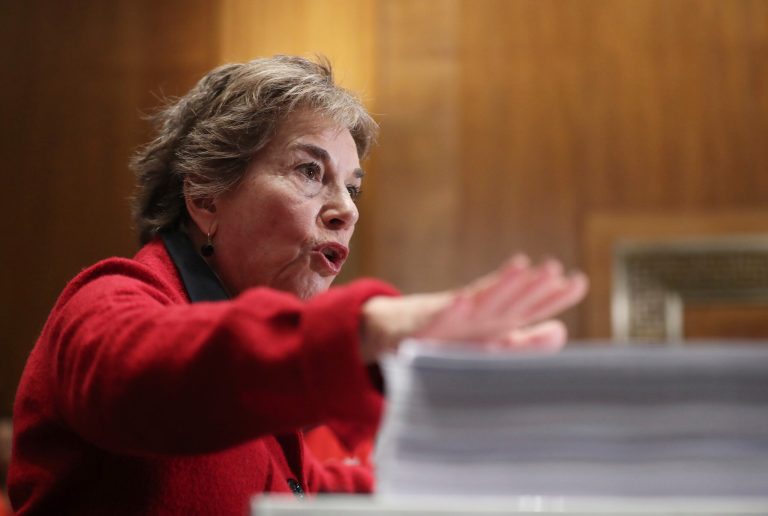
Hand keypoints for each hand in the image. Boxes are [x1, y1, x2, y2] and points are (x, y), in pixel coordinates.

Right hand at [360, 255, 587, 361]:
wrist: (402, 333)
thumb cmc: (453, 338)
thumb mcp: (493, 344)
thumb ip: (526, 343)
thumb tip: (560, 331)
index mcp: (499, 320)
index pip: (532, 307)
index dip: (554, 296)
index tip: (579, 282)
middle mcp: (480, 314)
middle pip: (510, 298)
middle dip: (530, 285)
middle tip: (553, 269)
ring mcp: (455, 317)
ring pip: (479, 301)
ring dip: (499, 286)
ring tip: (520, 269)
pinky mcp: (427, 326)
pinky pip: (439, 318)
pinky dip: (449, 311)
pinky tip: (461, 301)